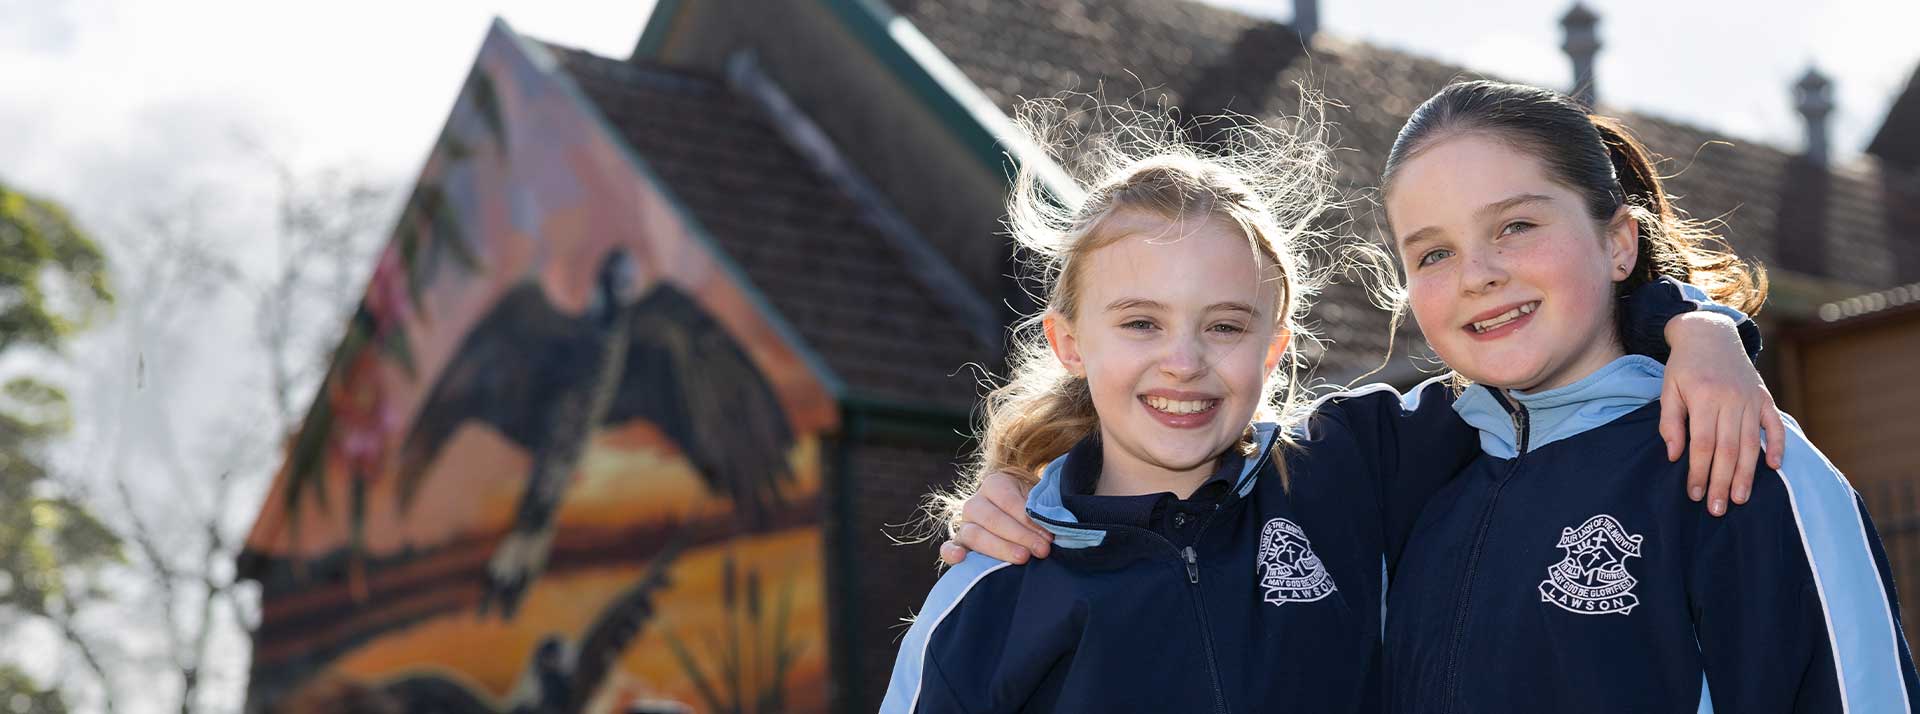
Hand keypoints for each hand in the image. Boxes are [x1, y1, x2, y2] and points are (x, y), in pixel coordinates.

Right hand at [938, 470, 1053, 564]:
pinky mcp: (959, 545)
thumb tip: (1055, 523)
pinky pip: (949, 548)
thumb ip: (1043, 509)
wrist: (1020, 518)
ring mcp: (965, 524)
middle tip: (1042, 550)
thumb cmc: (1034, 509)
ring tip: (1022, 558)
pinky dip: (951, 553)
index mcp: (995, 484)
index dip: (1029, 519)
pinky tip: (960, 559)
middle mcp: (976, 502)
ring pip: (975, 535)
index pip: (1009, 500)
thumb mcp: (1039, 501)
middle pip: (993, 519)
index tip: (1049, 535)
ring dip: (1000, 548)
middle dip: (1020, 536)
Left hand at [1660, 312, 1785, 515]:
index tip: (1694, 494)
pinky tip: (1773, 467)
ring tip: (1740, 498)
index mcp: (1704, 397)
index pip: (1702, 444)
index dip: (1699, 471)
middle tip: (1717, 509)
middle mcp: (1731, 400)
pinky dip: (1778, 446)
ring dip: (1747, 474)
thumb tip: (1675, 456)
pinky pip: (1775, 425)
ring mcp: (1751, 399)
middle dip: (1722, 482)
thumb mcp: (1668, 389)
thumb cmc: (1684, 366)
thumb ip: (1670, 422)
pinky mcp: (1764, 397)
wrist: (1710, 334)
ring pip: (1751, 443)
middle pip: (1728, 449)